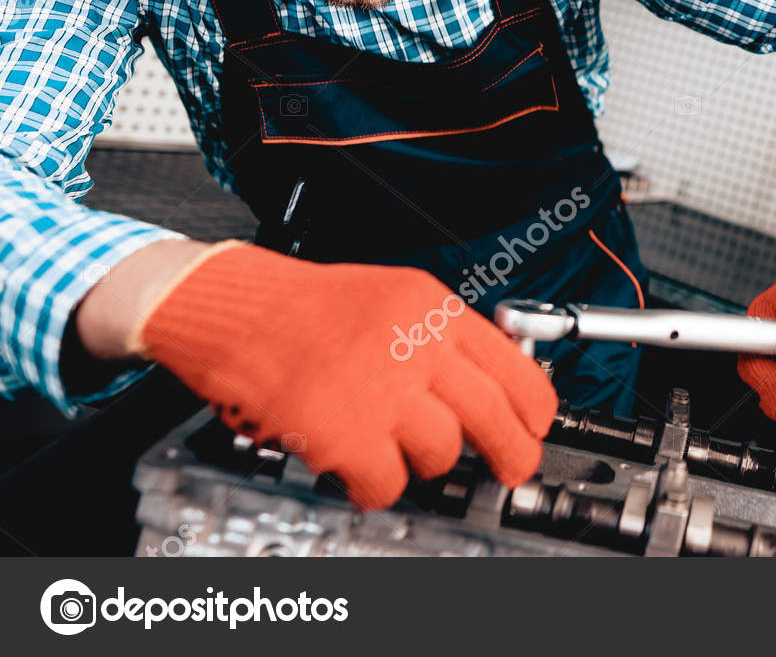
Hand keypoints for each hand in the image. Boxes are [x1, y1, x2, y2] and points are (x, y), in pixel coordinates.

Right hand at [131, 241, 555, 509]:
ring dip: (427, 463)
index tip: (537, 426)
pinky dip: (377, 486)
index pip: (512, 364)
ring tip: (398, 450)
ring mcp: (381, 390)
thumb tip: (488, 382)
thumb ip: (439, 335)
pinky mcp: (344, 431)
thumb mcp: (392, 296)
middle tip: (513, 470)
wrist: (232, 309)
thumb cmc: (301, 306)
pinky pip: (388, 482)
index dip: (534, 406)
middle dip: (512, 453)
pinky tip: (362, 470)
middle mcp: (415, 346)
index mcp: (432, 309)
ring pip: (443, 452)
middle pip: (492, 415)